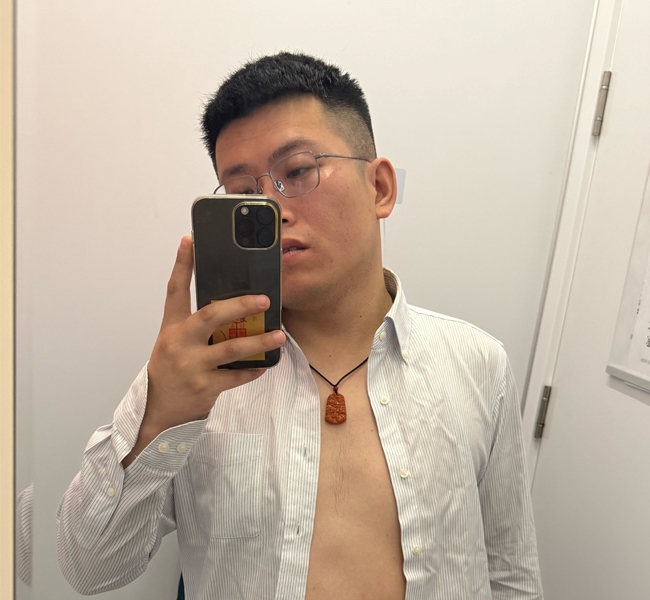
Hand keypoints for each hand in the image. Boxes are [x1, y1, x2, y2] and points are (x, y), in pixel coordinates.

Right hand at [123, 236, 284, 465]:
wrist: (156, 413)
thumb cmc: (169, 372)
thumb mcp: (173, 344)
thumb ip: (194, 327)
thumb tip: (230, 308)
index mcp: (171, 328)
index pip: (174, 290)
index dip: (182, 264)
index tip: (190, 240)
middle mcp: (180, 343)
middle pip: (210, 316)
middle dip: (239, 305)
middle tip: (264, 299)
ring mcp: (192, 366)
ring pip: (231, 349)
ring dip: (259, 342)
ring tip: (278, 335)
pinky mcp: (205, 387)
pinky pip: (236, 376)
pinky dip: (252, 370)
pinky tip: (265, 365)